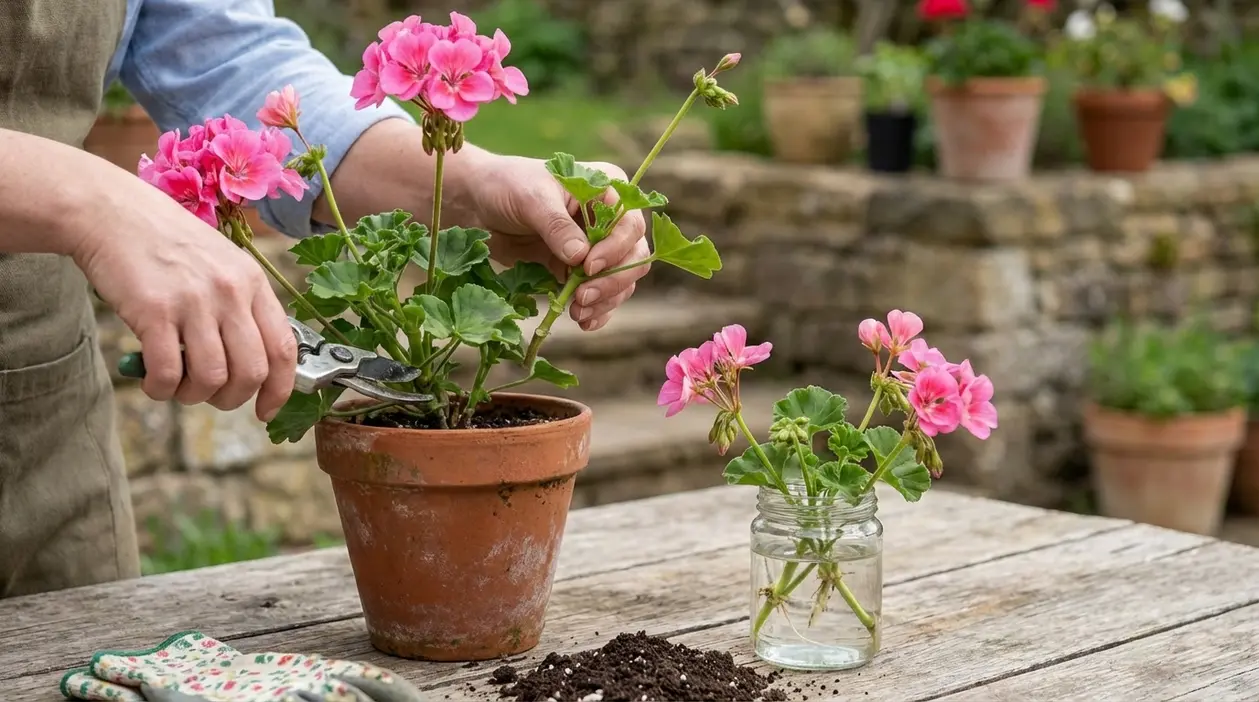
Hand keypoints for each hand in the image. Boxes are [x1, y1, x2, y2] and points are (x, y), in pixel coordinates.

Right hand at [73, 180, 297, 420]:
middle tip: (212, 397)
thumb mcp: (223, 264)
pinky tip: (153, 381)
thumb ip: (242, 306)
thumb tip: (254, 362)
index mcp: (253, 282)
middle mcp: (230, 292)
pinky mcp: (154, 312)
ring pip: (212, 378)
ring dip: (194, 396)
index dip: (280, 389)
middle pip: (252, 372)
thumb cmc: (167, 243)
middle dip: (233, 398)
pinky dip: (162, 389)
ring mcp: (194, 302)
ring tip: (178, 386)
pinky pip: (168, 373)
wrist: (112, 213)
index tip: (266, 411)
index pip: (284, 349)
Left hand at [469, 154, 650, 330]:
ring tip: (577, 313)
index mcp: (608, 189)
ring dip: (605, 300)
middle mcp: (610, 219)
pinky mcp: (580, 270)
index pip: (629, 225)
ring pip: (621, 280)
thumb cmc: (507, 186)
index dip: (615, 249)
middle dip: (612, 281)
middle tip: (582, 298)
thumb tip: (580, 258)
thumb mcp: (531, 198)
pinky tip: (584, 323)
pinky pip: (601, 294)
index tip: (588, 266)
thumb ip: (557, 226)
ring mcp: (598, 247)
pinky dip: (598, 311)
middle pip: (633, 257)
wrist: (478, 204)